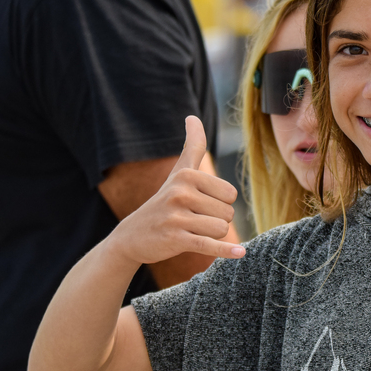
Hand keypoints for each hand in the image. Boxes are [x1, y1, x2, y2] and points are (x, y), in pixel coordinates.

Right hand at [107, 116, 244, 265]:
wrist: (131, 237)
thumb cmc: (163, 202)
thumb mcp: (178, 173)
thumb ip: (192, 146)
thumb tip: (192, 116)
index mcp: (187, 176)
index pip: (230, 194)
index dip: (219, 204)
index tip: (199, 205)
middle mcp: (181, 193)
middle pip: (228, 213)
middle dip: (216, 220)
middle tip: (193, 221)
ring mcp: (177, 217)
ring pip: (222, 229)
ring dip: (212, 236)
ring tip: (191, 232)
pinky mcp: (176, 239)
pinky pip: (210, 245)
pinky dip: (226, 251)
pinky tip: (239, 254)